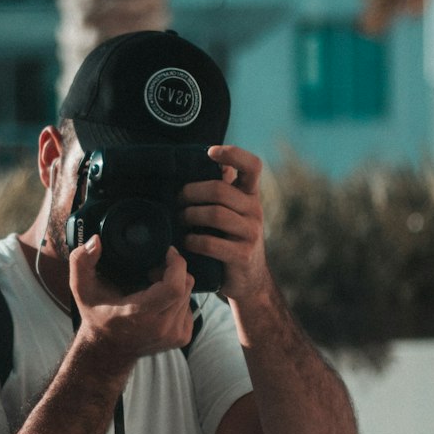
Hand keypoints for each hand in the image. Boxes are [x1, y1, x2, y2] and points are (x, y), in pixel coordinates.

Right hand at [69, 237, 194, 368]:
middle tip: (153, 269)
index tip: (166, 252)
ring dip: (175, 285)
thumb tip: (96, 241)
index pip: (175, 286)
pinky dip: (178, 299)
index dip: (176, 264)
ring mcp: (174, 335)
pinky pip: (189, 307)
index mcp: (140, 315)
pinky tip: (159, 301)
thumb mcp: (81, 289)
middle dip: (173, 271)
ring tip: (152, 286)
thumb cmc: (96, 316)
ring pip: (189, 295)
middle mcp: (161, 328)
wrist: (108, 350)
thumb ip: (81, 262)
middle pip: (186, 286)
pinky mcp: (182, 338)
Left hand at [182, 144, 269, 303]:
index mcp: (250, 195)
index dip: (233, 153)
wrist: (248, 281)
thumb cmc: (230, 239)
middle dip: (191, 193)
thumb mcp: (231, 211)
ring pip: (215, 214)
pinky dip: (193, 241)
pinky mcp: (242, 255)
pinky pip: (212, 243)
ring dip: (190, 216)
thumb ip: (222, 188)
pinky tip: (187, 242)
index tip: (210, 152)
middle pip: (220, 190)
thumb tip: (205, 161)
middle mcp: (254, 211)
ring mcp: (251, 233)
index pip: (252, 165)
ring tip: (181, 221)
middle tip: (178, 200)